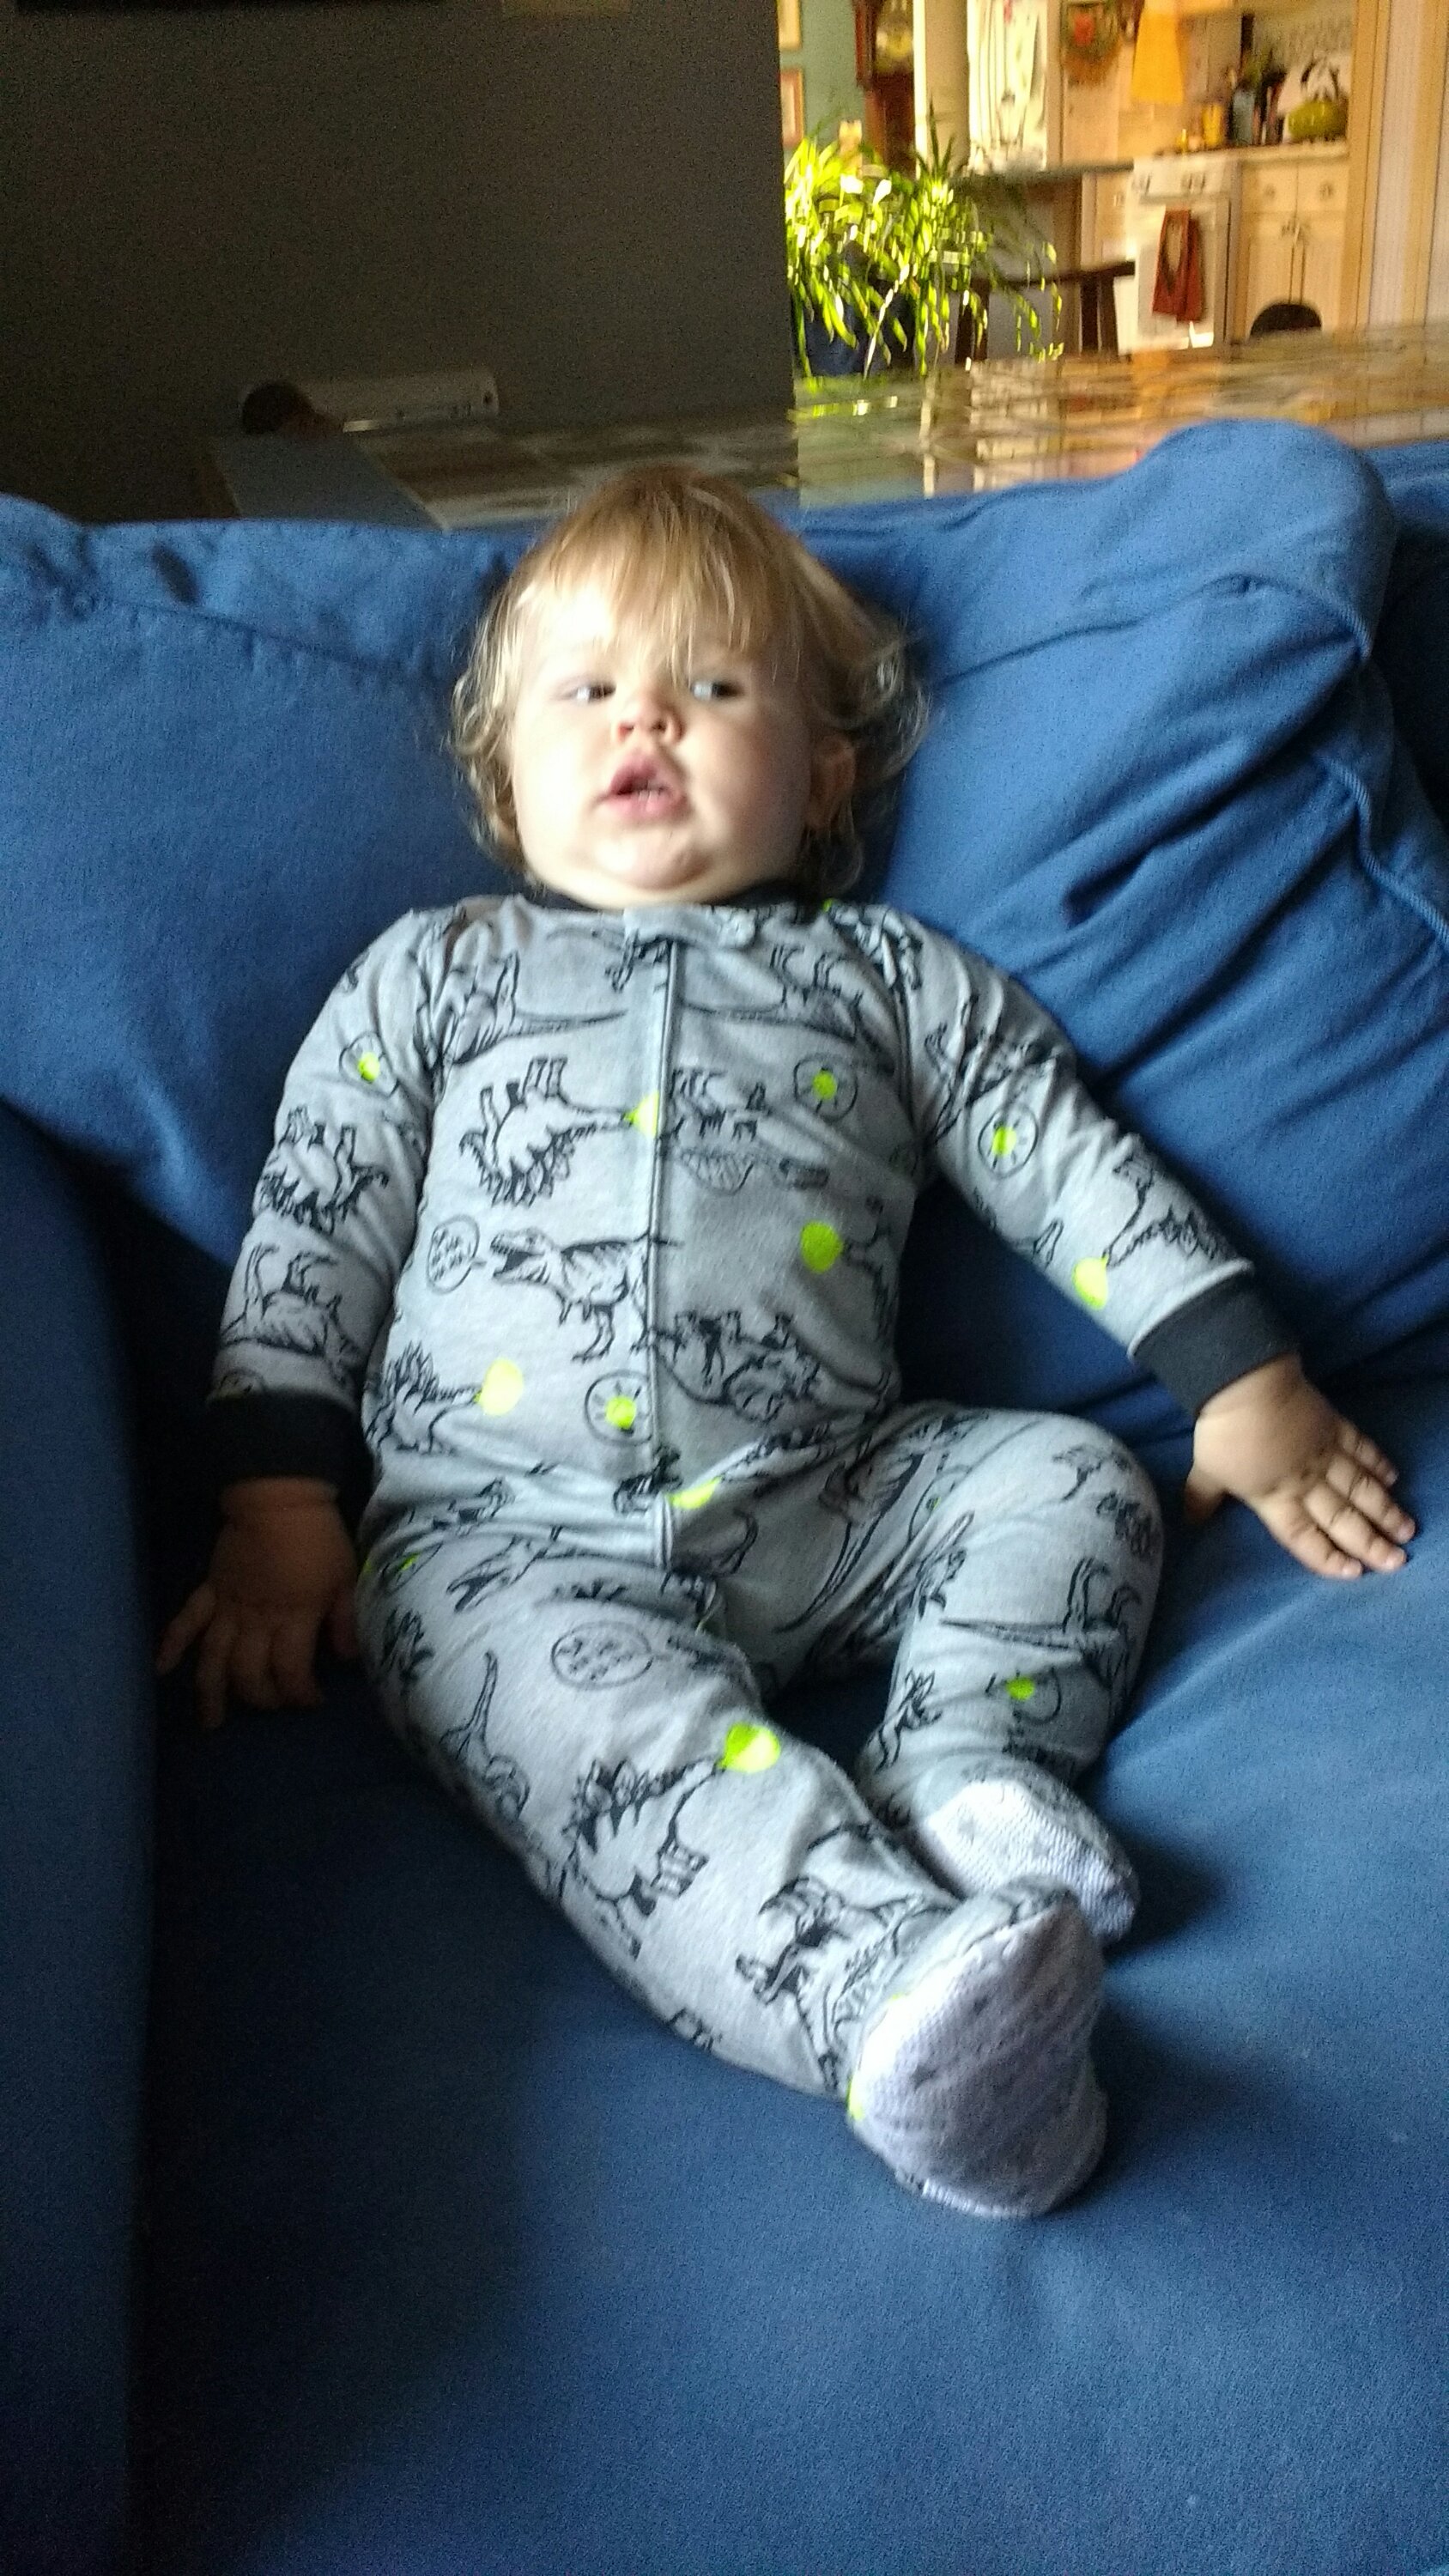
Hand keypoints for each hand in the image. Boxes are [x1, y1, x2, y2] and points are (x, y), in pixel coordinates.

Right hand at [156, 1479, 358, 1728]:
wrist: (279, 1498)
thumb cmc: (318, 1538)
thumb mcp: (346, 1578)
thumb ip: (345, 1620)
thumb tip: (348, 1659)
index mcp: (293, 1618)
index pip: (290, 1671)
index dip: (300, 1694)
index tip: (313, 1701)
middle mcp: (255, 1621)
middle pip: (249, 1673)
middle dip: (261, 1699)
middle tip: (273, 1707)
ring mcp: (227, 1608)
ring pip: (214, 1658)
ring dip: (211, 1692)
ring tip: (211, 1723)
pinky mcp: (210, 1591)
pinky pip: (186, 1621)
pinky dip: (172, 1645)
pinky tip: (161, 1669)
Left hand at [1185, 1356, 1414, 1580]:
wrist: (1245, 1383)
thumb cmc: (1223, 1432)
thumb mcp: (1205, 1470)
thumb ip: (1203, 1498)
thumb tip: (1191, 1522)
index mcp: (1274, 1497)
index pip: (1303, 1536)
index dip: (1327, 1557)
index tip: (1354, 1573)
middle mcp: (1306, 1481)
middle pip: (1342, 1518)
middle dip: (1371, 1542)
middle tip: (1397, 1561)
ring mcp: (1324, 1452)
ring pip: (1360, 1488)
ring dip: (1384, 1510)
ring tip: (1406, 1529)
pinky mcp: (1333, 1425)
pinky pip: (1361, 1448)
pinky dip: (1378, 1463)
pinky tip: (1392, 1477)